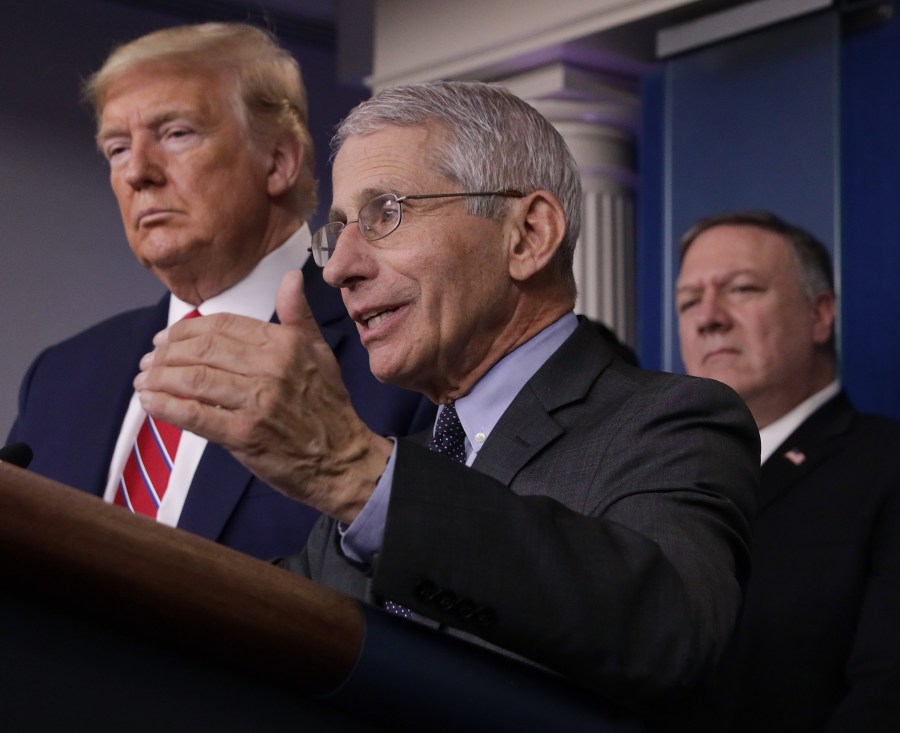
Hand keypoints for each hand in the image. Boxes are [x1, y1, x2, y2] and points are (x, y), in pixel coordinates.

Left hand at [134, 270, 391, 522]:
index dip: (187, 329)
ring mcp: (257, 401)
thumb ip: (299, 315)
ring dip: (160, 378)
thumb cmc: (328, 407)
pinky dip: (166, 406)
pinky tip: (150, 402)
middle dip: (167, 353)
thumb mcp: (320, 352)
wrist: (342, 459)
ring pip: (194, 379)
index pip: (223, 325)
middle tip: (150, 360)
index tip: (168, 338)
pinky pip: (194, 414)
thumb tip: (292, 278)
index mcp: (286, 343)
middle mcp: (272, 368)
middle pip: (203, 349)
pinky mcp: (244, 434)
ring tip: (144, 379)